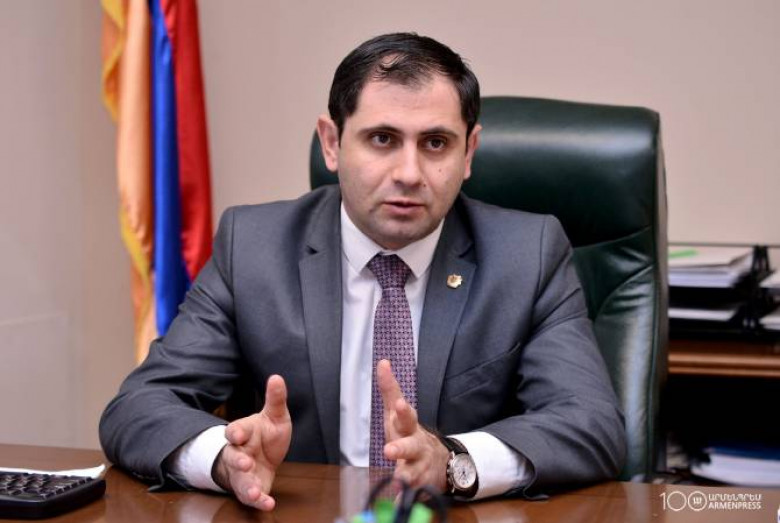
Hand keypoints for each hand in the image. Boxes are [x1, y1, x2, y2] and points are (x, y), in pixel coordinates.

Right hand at [212, 375, 291, 509]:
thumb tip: (277, 377)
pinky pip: (251, 496)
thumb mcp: (275, 415)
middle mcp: (239, 453)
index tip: (237, 434)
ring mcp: (243, 473)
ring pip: (239, 480)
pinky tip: (267, 503)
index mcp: (244, 432)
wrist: (264, 457)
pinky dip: (259, 501)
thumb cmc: (267, 434)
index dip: (235, 432)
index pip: (234, 431)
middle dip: (237, 461)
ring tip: (254, 492)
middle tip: (244, 463)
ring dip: (246, 486)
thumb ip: (275, 399)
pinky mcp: (251, 488)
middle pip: (232, 457)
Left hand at [377, 359, 449, 491]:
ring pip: (412, 473)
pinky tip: (398, 504)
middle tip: (389, 450)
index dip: (402, 410)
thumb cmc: (410, 433)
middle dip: (400, 448)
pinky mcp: (419, 486)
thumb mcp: (400, 412)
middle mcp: (416, 446)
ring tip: (398, 480)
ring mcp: (420, 467)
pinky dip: (405, 500)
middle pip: (409, 447)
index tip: (399, 404)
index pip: (406, 416)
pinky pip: (412, 494)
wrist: (440, 461)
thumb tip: (382, 362)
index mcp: (409, 427)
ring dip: (405, 477)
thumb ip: (390, 389)